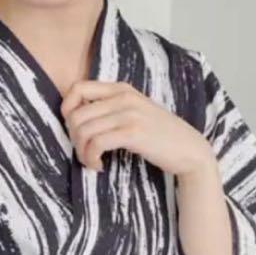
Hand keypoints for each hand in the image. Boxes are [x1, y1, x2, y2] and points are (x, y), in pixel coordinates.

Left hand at [60, 79, 216, 178]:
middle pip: (76, 114)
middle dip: (74, 139)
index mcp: (121, 89)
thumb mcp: (136, 113)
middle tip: (85, 154)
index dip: (66, 110)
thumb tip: (80, 120)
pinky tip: (99, 166)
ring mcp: (128, 113)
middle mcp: (123, 97)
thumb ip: (113, 109)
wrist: (189, 150)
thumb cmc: (160, 137)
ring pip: (84, 130)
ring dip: (82, 152)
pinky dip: (92, 158)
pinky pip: (97, 143)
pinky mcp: (133, 133)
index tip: (75, 131)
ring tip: (92, 162)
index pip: (77, 88)